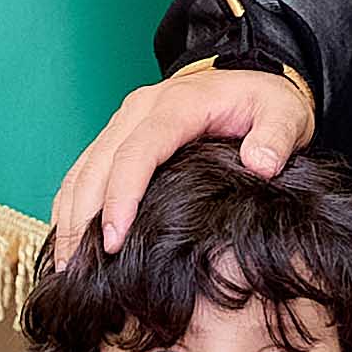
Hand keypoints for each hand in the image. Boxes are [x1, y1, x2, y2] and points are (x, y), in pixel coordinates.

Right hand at [49, 65, 313, 262]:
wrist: (250, 79)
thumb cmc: (265, 102)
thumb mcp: (285, 113)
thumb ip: (276, 137)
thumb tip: (260, 164)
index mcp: (176, 106)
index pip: (137, 152)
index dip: (121, 197)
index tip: (114, 242)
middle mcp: (140, 110)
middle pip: (97, 165)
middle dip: (82, 219)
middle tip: (77, 272)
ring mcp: (124, 121)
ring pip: (82, 169)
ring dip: (69, 217)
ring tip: (66, 268)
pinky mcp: (118, 135)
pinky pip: (84, 170)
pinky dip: (70, 205)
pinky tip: (69, 242)